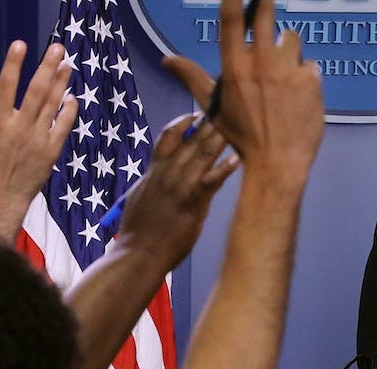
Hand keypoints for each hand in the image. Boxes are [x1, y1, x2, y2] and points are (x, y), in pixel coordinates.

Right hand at [0, 40, 76, 242]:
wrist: (0, 200)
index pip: (6, 86)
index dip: (14, 64)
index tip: (21, 45)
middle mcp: (19, 127)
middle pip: (36, 90)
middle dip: (47, 67)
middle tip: (58, 49)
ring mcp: (38, 139)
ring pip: (52, 105)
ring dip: (61, 84)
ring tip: (68, 65)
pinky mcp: (51, 152)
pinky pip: (63, 127)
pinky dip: (69, 111)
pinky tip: (73, 97)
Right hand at [113, 113, 237, 269]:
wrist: (137, 253)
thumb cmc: (138, 231)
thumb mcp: (141, 197)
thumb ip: (153, 181)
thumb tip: (159, 175)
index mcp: (154, 170)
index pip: (169, 135)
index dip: (185, 122)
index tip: (199, 114)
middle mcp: (167, 172)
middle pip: (191, 139)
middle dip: (211, 122)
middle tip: (229, 108)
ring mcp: (180, 185)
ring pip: (203, 153)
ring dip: (221, 137)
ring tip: (239, 124)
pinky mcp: (193, 201)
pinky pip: (212, 180)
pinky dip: (225, 167)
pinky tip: (239, 158)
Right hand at [162, 0, 324, 180]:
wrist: (277, 162)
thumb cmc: (242, 136)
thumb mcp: (213, 106)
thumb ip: (192, 77)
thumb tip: (166, 59)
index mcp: (234, 66)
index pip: (232, 20)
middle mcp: (261, 62)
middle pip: (266, 15)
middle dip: (266, 4)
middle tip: (267, 0)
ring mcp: (288, 69)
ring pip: (291, 39)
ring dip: (288, 48)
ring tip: (283, 72)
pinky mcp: (311, 80)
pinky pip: (309, 64)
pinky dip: (305, 75)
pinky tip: (300, 95)